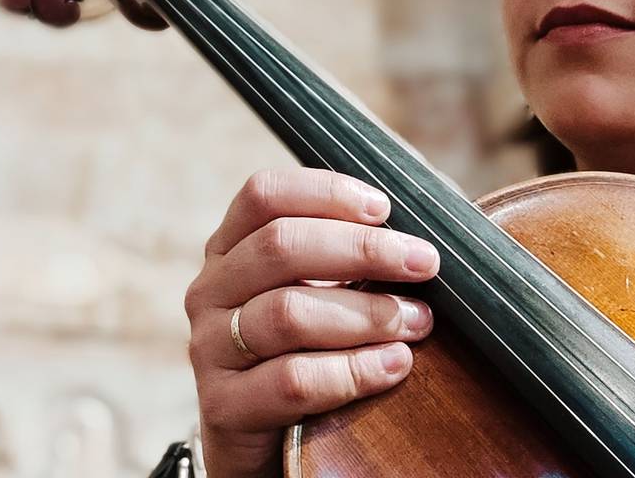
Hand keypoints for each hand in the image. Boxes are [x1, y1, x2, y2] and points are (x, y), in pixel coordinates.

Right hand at [185, 168, 439, 476]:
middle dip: (363, 250)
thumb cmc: (309, 348)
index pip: (264, 195)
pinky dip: (354, 370)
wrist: (265, 441)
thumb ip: (352, 255)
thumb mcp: (320, 290)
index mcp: (232, 247)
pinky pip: (293, 380)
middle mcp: (212, 289)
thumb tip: (423, 229)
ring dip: (367, 313)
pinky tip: (396, 364)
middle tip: (423, 262)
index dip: (326, 193)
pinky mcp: (225, 406)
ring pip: (289, 313)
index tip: (385, 209)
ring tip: (418, 321)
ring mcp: (211, 347)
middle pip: (280, 246)